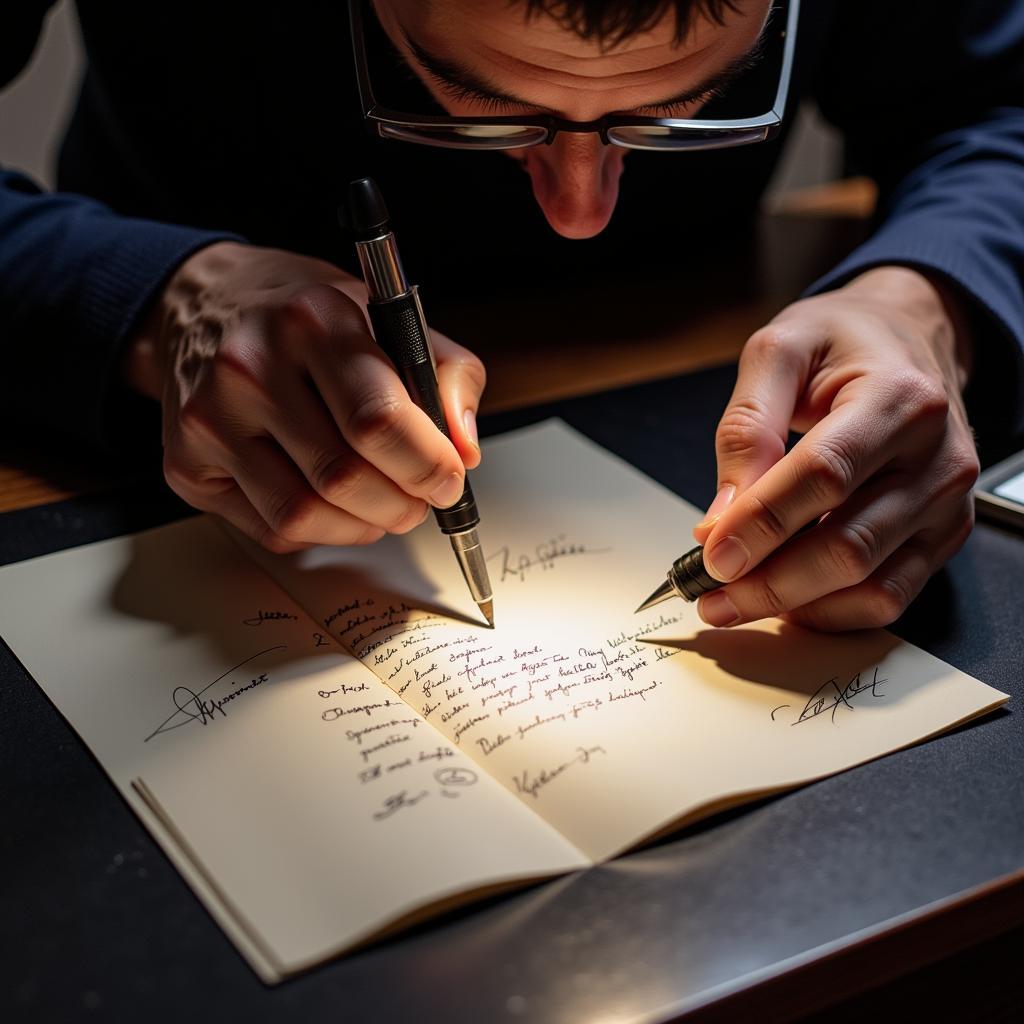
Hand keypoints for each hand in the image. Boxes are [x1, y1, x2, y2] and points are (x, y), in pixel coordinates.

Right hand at [124, 242, 484, 551]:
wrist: (206, 306)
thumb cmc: (304, 317)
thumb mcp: (387, 314)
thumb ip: (445, 374)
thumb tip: (464, 449)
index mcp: (310, 320)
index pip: (378, 420)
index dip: (426, 465)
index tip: (449, 478)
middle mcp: (249, 367)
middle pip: (343, 476)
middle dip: (402, 503)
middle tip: (421, 498)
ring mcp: (210, 420)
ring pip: (304, 514)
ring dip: (364, 526)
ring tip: (384, 504)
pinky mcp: (186, 464)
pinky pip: (271, 528)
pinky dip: (321, 532)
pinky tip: (336, 506)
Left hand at [691, 266, 978, 631]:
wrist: (908, 337)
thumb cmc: (842, 343)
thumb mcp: (779, 350)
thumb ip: (747, 427)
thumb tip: (721, 514)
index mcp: (898, 399)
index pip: (826, 475)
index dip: (763, 522)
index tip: (711, 555)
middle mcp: (937, 457)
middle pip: (849, 544)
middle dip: (769, 581)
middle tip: (709, 592)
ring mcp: (946, 503)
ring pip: (871, 582)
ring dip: (794, 604)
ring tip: (734, 602)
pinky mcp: (943, 534)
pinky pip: (891, 595)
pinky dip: (833, 612)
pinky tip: (786, 602)